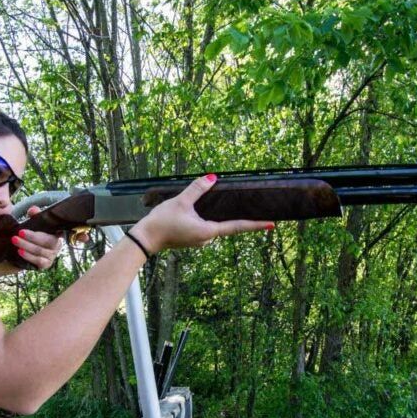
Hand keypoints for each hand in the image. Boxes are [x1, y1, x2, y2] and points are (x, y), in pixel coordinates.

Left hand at [10, 206, 65, 269]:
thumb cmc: (36, 234)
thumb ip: (35, 215)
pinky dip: (29, 256)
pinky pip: (38, 261)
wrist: (31, 250)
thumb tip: (33, 209)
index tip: (24, 229)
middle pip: (46, 241)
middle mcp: (57, 245)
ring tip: (14, 241)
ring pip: (39, 251)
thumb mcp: (35, 223)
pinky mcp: (46, 264)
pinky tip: (20, 251)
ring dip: (26, 246)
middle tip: (18, 233)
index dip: (41, 230)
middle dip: (31, 237)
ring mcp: (52, 256)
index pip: (53, 231)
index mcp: (57, 233)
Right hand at [131, 174, 273, 252]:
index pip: (237, 227)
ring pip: (217, 226)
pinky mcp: (192, 239)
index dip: (255, 225)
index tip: (272, 224)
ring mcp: (200, 240)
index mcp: (208, 231)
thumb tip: (212, 177)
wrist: (145, 239)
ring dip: (224, 217)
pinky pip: (207, 228)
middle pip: (228, 226)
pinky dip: (212, 219)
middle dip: (241, 218)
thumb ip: (197, 189)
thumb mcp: (180, 201)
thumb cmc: (162, 222)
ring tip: (237, 206)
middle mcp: (207, 238)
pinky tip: (212, 211)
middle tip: (259, 210)